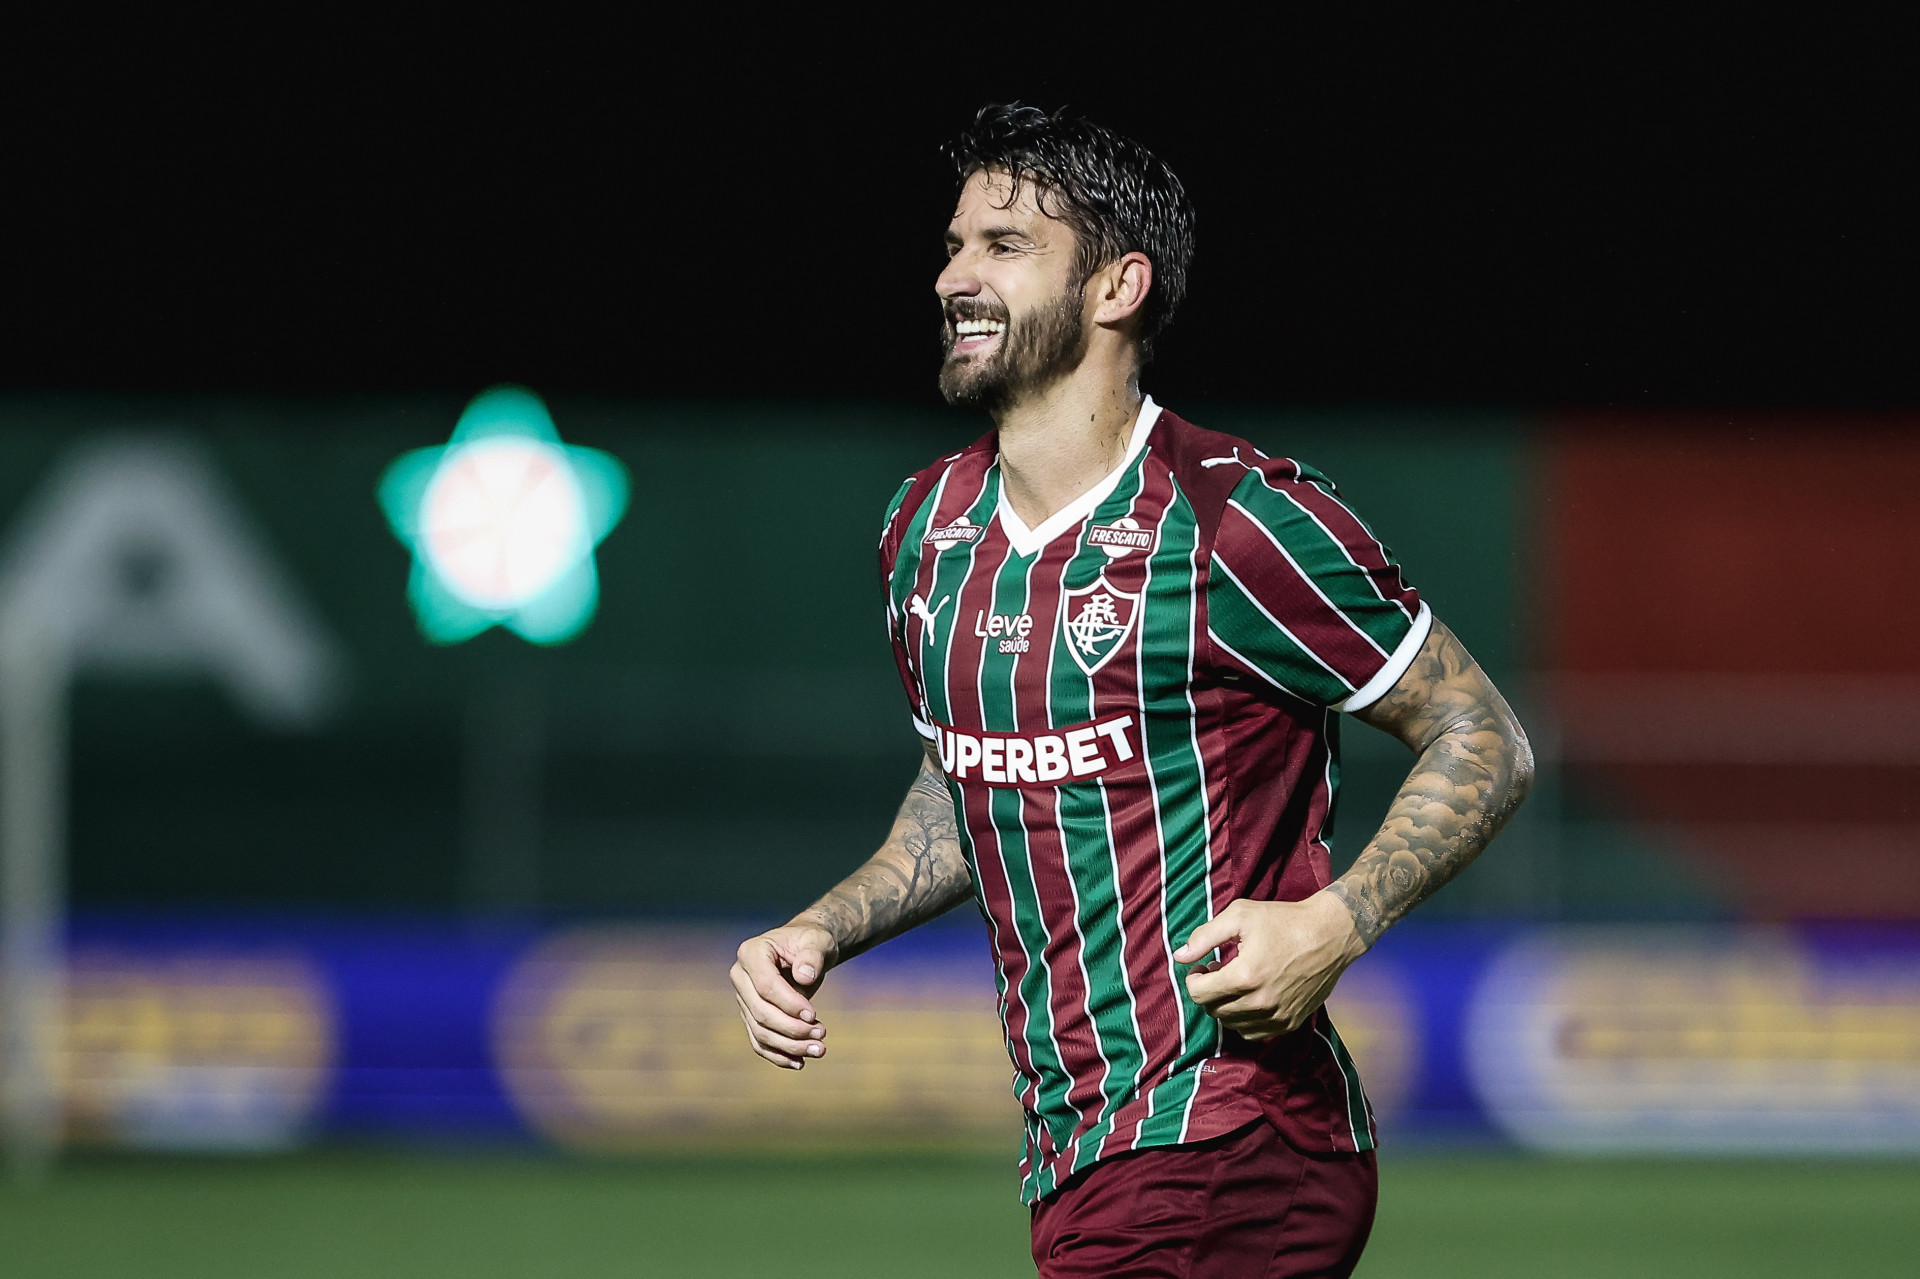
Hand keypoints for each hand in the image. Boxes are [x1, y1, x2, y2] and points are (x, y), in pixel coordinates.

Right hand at [730, 924, 836, 1069]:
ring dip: (789, 1046)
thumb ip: (813, 955)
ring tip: (819, 1049)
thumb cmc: (812, 941)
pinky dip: (778, 1055)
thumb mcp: (818, 940)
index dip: (789, 1004)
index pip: (765, 985)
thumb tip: (804, 976)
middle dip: (791, 1029)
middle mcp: (740, 976)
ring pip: (760, 1032)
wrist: (807, 949)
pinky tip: (800, 1062)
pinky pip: (760, 1042)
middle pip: (760, 1012)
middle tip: (822, 1035)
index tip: (814, 1016)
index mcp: (751, 952)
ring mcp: (743, 998)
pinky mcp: (751, 1016)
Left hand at [1173, 893, 1365, 1041]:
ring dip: (1225, 1005)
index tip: (1203, 966)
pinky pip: (1253, 1033)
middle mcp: (1260, 1002)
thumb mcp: (1239, 916)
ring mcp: (1277, 1016)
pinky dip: (1244, 1019)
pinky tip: (1250, 996)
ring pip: (1231, 1024)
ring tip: (1236, 982)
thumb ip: (1204, 937)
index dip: (1194, 979)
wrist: (1330, 934)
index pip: (1199, 994)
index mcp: (1245, 976)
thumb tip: (1179, 957)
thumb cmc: (1284, 920)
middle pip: (1213, 1010)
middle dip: (1209, 990)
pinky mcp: (1290, 1023)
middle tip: (1219, 970)